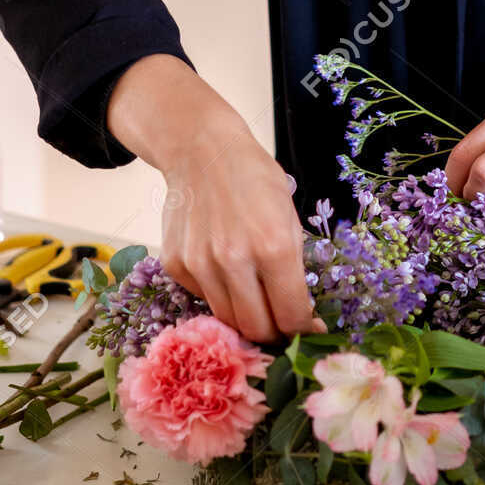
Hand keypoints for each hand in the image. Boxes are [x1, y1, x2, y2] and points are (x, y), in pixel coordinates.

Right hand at [156, 128, 326, 345]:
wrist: (203, 151)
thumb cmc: (254, 180)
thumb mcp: (289, 217)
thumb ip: (293, 268)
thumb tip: (300, 316)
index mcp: (273, 246)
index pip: (290, 316)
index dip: (303, 330)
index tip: (308, 329)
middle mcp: (234, 260)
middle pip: (255, 328)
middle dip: (273, 333)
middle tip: (281, 323)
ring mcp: (200, 264)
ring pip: (226, 319)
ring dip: (244, 317)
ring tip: (255, 297)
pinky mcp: (175, 264)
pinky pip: (202, 298)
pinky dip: (218, 294)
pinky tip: (225, 269)